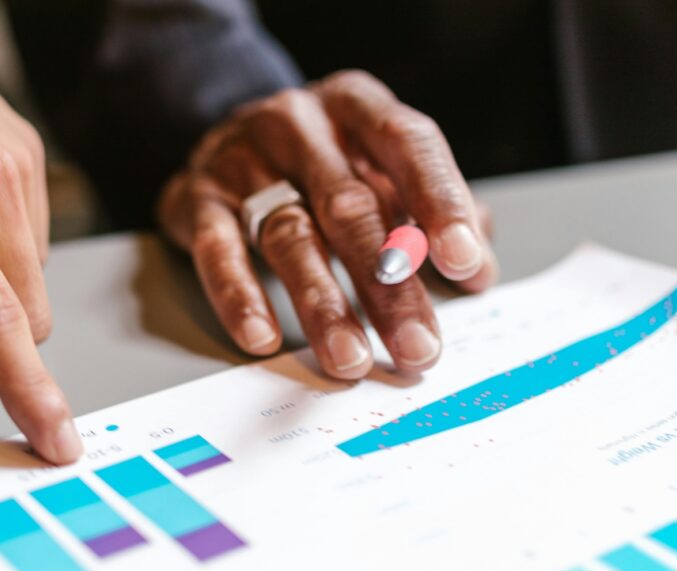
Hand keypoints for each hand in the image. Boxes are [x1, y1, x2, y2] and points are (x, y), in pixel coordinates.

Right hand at [158, 71, 496, 378]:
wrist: (222, 139)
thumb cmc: (321, 162)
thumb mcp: (379, 168)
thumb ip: (429, 214)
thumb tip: (480, 272)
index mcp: (358, 106)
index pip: (409, 144)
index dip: (440, 201)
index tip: (465, 261)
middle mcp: (301, 124)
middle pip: (352, 207)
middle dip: (389, 285)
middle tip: (417, 346)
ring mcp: (243, 159)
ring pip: (290, 236)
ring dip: (323, 306)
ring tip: (350, 359)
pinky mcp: (196, 198)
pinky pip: (217, 251)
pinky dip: (241, 297)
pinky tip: (263, 337)